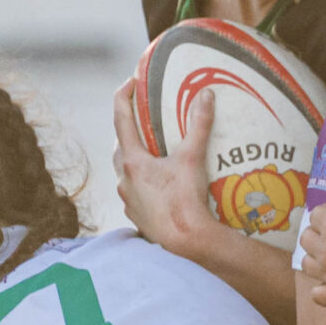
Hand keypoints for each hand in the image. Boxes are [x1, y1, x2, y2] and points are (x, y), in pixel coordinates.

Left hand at [112, 81, 227, 253]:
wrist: (186, 242)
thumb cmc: (185, 200)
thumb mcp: (193, 158)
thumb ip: (199, 125)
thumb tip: (206, 95)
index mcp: (133, 161)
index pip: (121, 119)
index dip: (123, 97)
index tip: (130, 82)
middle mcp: (124, 180)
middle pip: (119, 148)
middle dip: (128, 134)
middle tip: (141, 125)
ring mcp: (128, 200)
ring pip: (125, 174)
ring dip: (134, 163)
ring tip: (153, 158)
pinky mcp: (137, 217)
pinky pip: (135, 195)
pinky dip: (143, 187)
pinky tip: (158, 189)